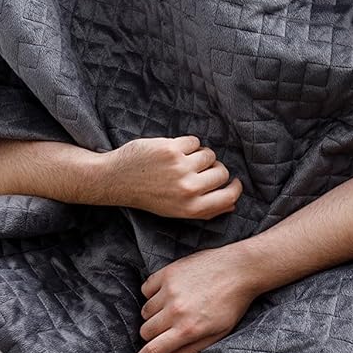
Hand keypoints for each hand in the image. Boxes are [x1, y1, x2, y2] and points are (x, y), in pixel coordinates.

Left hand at [103, 135, 242, 219]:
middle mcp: (188, 190)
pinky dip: (186, 144)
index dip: (235, 188)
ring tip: (182, 160)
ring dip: (199, 154)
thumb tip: (233, 204)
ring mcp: (180, 168)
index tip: (234, 182)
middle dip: (214, 168)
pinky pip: (195, 141)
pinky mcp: (172, 150)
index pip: (228, 197)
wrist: (117, 180)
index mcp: (191, 208)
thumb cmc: (149, 196)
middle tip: (199, 169)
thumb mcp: (177, 211)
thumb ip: (205, 210)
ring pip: (209, 154)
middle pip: (222, 172)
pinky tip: (172, 151)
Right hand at [130, 243, 256, 352]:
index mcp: (187, 330)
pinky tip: (166, 294)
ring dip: (153, 315)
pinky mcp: (167, 273)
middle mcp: (175, 311)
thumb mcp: (218, 333)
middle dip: (152, 336)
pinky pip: (146, 289)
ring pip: (144, 311)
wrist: (240, 270)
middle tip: (166, 330)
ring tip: (171, 310)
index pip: (153, 350)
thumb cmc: (232, 304)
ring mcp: (169, 290)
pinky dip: (151, 294)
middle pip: (145, 331)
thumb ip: (191, 350)